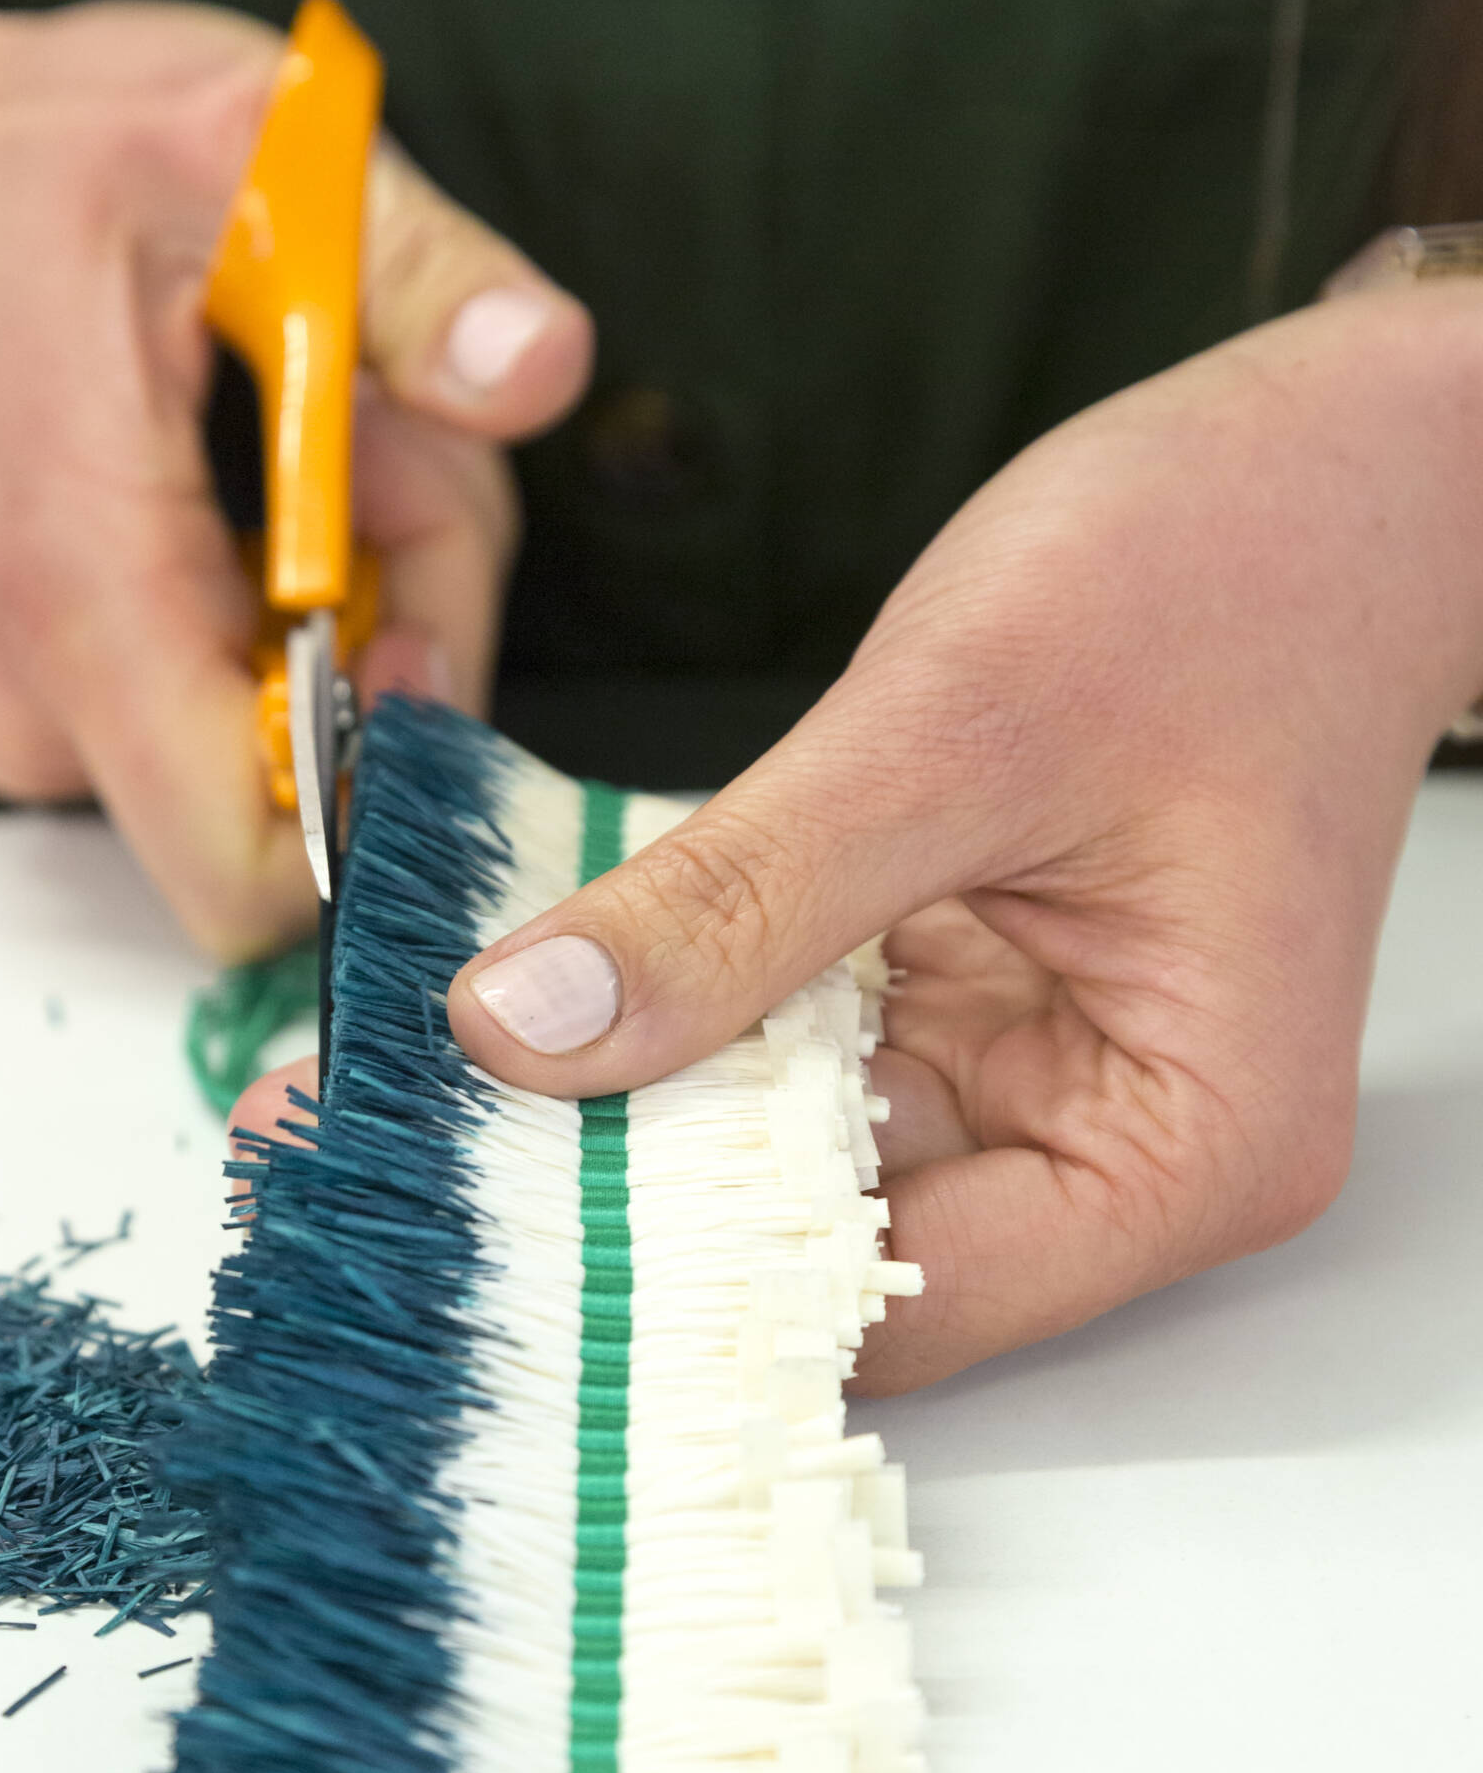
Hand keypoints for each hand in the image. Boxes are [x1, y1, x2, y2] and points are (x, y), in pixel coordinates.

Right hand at [0, 0, 591, 957]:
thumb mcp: (232, 144)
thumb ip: (408, 265)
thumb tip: (537, 369)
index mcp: (84, 599)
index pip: (252, 875)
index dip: (385, 788)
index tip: (415, 622)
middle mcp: (49, 703)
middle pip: (320, 787)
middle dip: (411, 614)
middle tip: (383, 425)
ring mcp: (44, 717)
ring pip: (297, 737)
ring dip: (368, 589)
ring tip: (313, 417)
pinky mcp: (55, 702)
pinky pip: (240, 702)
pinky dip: (300, 598)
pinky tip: (266, 467)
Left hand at [444, 291, 1482, 1389]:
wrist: (1338, 465)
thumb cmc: (1238, 569)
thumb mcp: (956, 730)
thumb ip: (739, 899)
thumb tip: (536, 1025)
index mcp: (1181, 1145)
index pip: (903, 1307)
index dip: (695, 1282)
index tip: (503, 1221)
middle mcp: (1119, 1144)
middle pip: (838, 1246)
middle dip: (646, 1194)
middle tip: (433, 1142)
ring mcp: (1045, 1072)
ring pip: (804, 1154)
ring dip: (656, 1103)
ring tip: (471, 1070)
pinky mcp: (981, 999)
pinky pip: (811, 1049)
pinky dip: (706, 1014)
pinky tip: (583, 983)